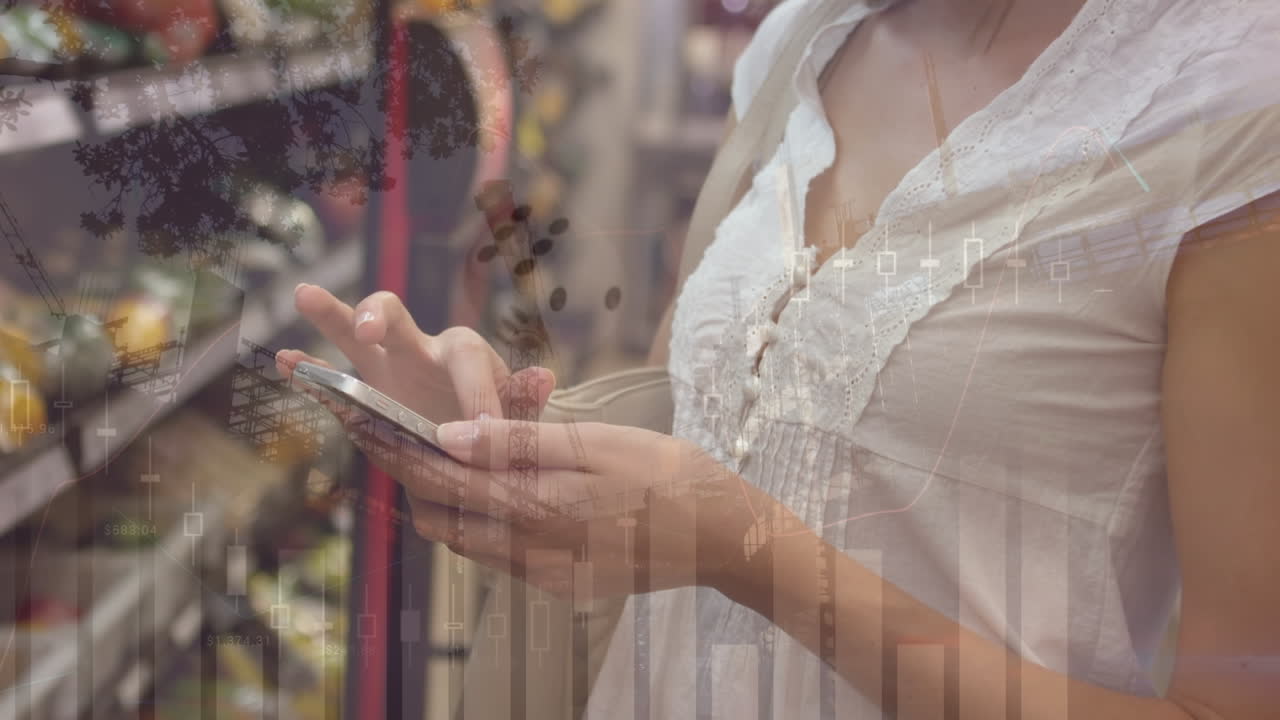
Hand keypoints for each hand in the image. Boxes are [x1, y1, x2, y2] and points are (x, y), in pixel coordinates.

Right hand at [277, 284, 554, 424]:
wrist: (474, 448)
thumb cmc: (499, 427)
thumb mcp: (520, 418)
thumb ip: (525, 401)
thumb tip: (545, 377)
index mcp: (466, 354)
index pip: (468, 363)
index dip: (476, 398)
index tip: (483, 435)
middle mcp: (421, 349)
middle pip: (399, 317)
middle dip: (383, 318)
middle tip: (370, 328)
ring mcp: (385, 366)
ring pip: (354, 334)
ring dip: (332, 316)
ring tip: (305, 294)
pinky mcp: (361, 390)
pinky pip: (329, 377)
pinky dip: (307, 368)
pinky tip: (281, 360)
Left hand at [404, 417, 809, 601]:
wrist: (721, 538)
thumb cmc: (666, 475)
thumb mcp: (597, 443)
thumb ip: (521, 444)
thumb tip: (449, 434)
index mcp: (533, 506)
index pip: (437, 478)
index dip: (390, 447)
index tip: (355, 418)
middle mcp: (526, 549)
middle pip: (438, 515)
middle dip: (408, 474)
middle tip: (396, 430)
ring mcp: (542, 574)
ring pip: (463, 539)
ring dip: (443, 499)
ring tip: (443, 453)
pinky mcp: (558, 584)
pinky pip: (497, 554)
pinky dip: (481, 520)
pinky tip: (498, 489)